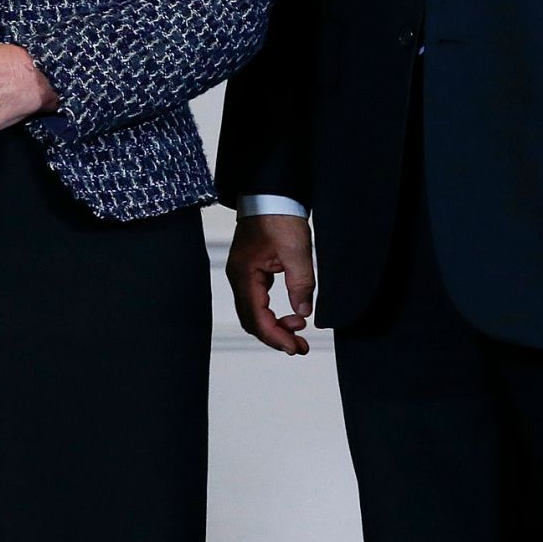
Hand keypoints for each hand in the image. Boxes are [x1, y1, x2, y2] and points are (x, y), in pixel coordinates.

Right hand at [226, 214, 314, 354]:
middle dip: (275, 336)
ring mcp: (243, 274)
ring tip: (299, 330)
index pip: (257, 317)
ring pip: (254, 312)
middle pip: (251, 320)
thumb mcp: (296, 251)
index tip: (296, 347)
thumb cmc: (279, 216)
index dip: (276, 337)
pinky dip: (272, 313)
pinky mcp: (251, 271)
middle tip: (301, 346)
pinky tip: (291, 314)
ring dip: (274, 326)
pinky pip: (257, 301)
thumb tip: (304, 313)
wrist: (272, 193)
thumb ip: (301, 284)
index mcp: (245, 274)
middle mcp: (238, 277)